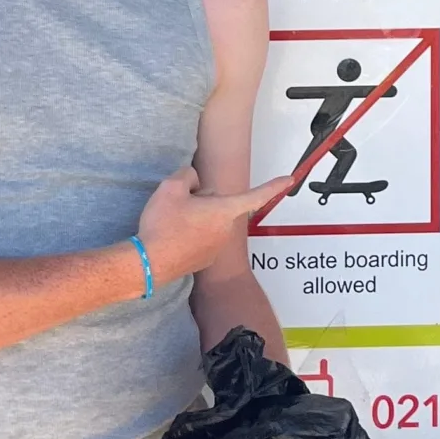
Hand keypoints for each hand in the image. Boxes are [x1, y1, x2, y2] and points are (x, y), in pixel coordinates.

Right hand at [138, 164, 295, 287]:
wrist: (148, 262)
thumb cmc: (163, 224)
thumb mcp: (170, 187)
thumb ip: (188, 175)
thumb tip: (194, 182)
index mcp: (224, 210)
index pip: (255, 195)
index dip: (274, 185)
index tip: (291, 179)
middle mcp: (227, 230)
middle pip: (219, 204)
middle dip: (203, 201)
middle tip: (178, 206)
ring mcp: (217, 248)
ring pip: (209, 221)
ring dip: (195, 218)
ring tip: (172, 224)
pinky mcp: (205, 261)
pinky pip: (201, 238)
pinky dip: (189, 235)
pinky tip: (173, 238)